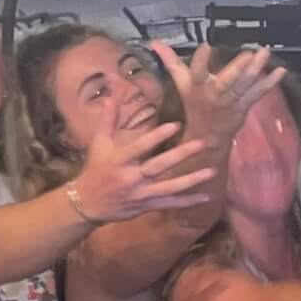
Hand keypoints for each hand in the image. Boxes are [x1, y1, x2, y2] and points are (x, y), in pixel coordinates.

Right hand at [70, 122, 217, 223]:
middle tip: (202, 144)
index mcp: (119, 160)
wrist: (88, 203)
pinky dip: (188, 201)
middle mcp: (131, 178)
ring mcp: (141, 194)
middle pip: (159, 166)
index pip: (140, 146)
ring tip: (212, 171)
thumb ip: (108, 119)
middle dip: (181, 155)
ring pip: (170, 187)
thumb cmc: (95, 169)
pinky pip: (170, 204)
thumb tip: (112, 94)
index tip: (175, 125)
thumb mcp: (98, 143)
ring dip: (192, 180)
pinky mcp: (147, 206)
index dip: (157, 136)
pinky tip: (206, 197)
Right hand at [159, 42, 286, 142]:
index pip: (196, 73)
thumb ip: (171, 61)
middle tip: (248, 54)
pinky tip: (281, 71)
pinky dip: (270, 83)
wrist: (208, 137)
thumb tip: (154, 42)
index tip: (205, 45)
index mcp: (197, 88)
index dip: (200, 60)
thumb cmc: (194, 105)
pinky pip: (258, 93)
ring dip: (256, 70)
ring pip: (245, 86)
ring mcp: (231, 102)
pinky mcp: (244, 106)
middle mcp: (215, 95)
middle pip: (226, 82)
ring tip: (264, 53)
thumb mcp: (181, 83)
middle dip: (237, 70)